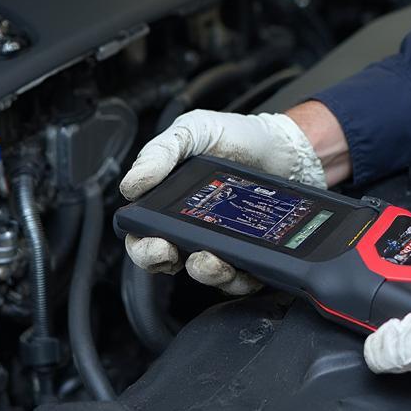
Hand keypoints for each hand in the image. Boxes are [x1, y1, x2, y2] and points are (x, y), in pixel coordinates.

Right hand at [120, 110, 324, 294]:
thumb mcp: (192, 132)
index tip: (156, 245)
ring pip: (209, 274)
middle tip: (177, 255)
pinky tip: (249, 264)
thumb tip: (129, 186)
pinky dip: (244, 278)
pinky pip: (245, 277)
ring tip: (216, 261)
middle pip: (169, 263)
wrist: (281, 143)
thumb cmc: (234, 136)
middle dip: (167, 264)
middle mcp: (191, 230)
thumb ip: (159, 153)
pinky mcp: (251, 253)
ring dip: (209, 274)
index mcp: (167, 206)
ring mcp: (222, 244)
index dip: (144, 249)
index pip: (144, 238)